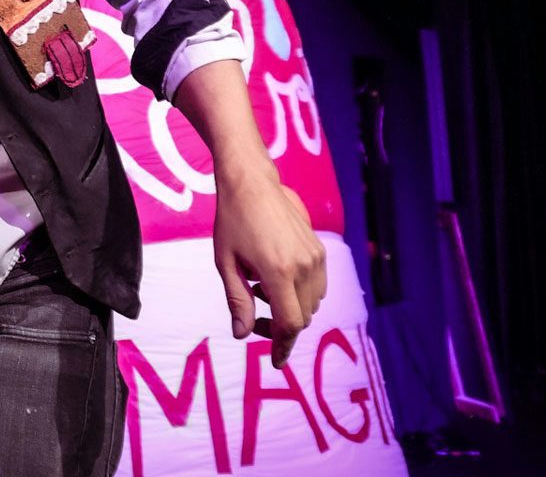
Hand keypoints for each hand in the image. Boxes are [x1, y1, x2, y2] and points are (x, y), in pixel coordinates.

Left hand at [213, 173, 326, 368]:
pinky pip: (317, 286)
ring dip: (291, 309)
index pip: (290, 323)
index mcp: (279, 271)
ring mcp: (316, 257)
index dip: (282, 346)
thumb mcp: (226, 262)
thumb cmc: (232, 221)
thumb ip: (237, 301)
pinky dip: (300, 293)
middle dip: (281, 326)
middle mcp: (304, 266)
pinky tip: (273, 277)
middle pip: (303, 317)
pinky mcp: (320, 250)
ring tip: (260, 288)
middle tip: (254, 317)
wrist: (252, 184)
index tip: (275, 362)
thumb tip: (243, 335)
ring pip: (312, 304)